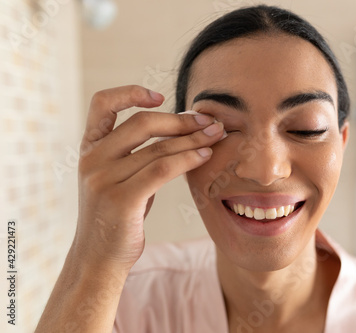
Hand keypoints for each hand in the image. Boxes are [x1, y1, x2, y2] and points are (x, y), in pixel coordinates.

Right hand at [73, 85, 224, 269]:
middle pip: (142, 123)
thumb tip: (179, 130)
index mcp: (89, 148)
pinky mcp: (121, 199)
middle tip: (209, 122)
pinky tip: (204, 156)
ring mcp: (103, 179)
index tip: (161, 96)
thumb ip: (137, 154)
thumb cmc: (117, 215)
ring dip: (193, 139)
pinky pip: (162, 169)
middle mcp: (92, 159)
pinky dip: (188, 159)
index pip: (102, 103)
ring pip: (158, 147)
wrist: (99, 258)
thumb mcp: (120, 178)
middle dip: (181, 120)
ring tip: (216, 136)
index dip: (131, 92)